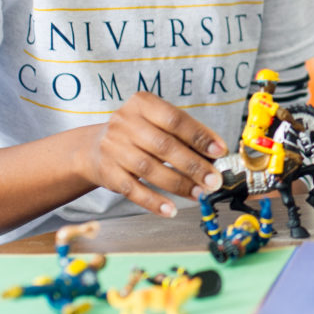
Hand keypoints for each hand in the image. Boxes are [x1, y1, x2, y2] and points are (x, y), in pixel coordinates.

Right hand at [79, 92, 226, 218]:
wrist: (94, 147)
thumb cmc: (138, 133)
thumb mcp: (157, 123)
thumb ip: (183, 135)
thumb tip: (214, 157)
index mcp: (142, 104)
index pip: (175, 120)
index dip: (200, 136)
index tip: (220, 151)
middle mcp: (125, 123)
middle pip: (164, 146)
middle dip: (193, 165)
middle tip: (213, 180)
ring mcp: (114, 148)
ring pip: (150, 169)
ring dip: (179, 185)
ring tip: (199, 193)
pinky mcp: (108, 172)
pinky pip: (133, 190)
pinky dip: (154, 202)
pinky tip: (171, 209)